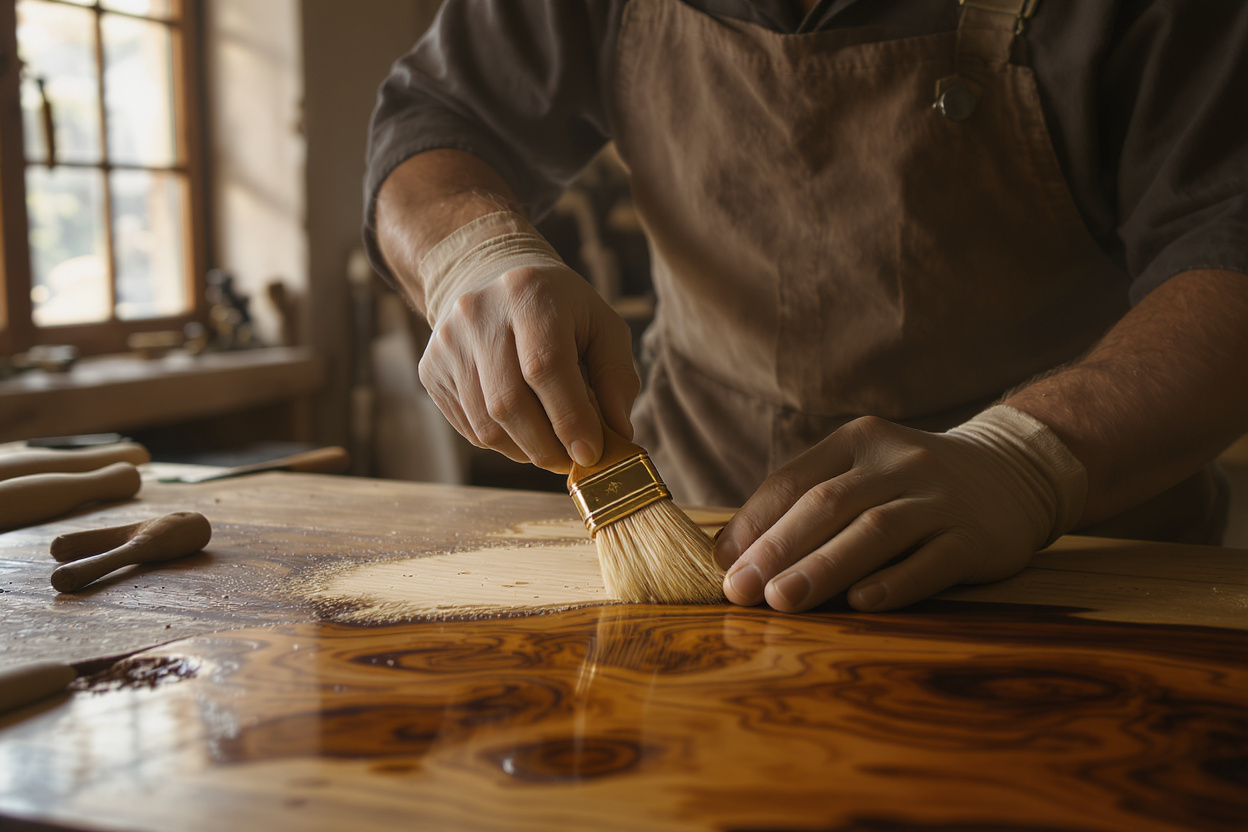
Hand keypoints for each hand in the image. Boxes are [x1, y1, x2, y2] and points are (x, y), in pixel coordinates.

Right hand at [419, 262, 639, 472]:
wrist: (492, 279)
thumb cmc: (559, 309)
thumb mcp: (602, 326)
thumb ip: (617, 376)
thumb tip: (619, 433)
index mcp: (527, 294)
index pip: (545, 366)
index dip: (570, 418)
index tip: (591, 452)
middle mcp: (477, 315)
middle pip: (509, 403)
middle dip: (547, 445)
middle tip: (571, 461)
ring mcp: (447, 343)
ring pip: (486, 424)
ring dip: (524, 450)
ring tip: (550, 447)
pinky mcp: (430, 370)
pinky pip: (468, 428)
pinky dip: (502, 442)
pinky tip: (522, 430)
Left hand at [712, 410, 1083, 611]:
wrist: (1015, 473)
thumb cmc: (912, 485)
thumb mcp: (862, 473)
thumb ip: (805, 504)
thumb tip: (730, 556)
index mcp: (857, 442)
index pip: (793, 481)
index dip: (752, 524)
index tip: (722, 567)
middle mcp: (898, 462)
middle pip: (827, 505)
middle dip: (777, 549)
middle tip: (740, 590)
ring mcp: (939, 498)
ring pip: (874, 531)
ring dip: (823, 567)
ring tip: (782, 601)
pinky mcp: (976, 537)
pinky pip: (931, 560)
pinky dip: (895, 582)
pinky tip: (861, 603)